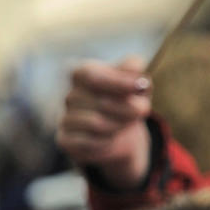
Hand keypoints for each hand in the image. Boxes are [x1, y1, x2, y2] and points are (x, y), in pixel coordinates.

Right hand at [56, 57, 151, 184]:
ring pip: (96, 124)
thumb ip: (134, 71)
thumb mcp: (134, 83)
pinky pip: (89, 142)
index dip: (117, 82)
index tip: (142, 86)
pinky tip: (112, 137)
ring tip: (127, 123)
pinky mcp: (65, 140)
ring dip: (120, 125)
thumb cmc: (125, 101)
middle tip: (144, 110)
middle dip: (127, 108)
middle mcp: (70, 96)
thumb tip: (137, 68)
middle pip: (100, 102)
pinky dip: (107, 141)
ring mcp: (64, 118)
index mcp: (81, 74)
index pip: (92, 75)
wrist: (117, 133)